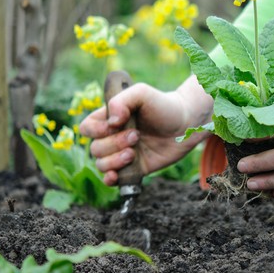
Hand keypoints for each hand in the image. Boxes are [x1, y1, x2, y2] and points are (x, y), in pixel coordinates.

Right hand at [79, 75, 213, 185]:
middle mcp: (113, 137)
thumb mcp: (142, 93)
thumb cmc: (163, 105)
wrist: (186, 124)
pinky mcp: (133, 168)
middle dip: (114, 144)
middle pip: (95, 149)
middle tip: (136, 136)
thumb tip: (111, 121)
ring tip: (133, 152)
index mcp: (110, 118)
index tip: (117, 124)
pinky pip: (113, 179)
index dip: (96, 130)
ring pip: (101, 165)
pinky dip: (110, 179)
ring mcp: (122, 153)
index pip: (87, 128)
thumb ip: (122, 100)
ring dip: (114, 161)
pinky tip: (116, 176)